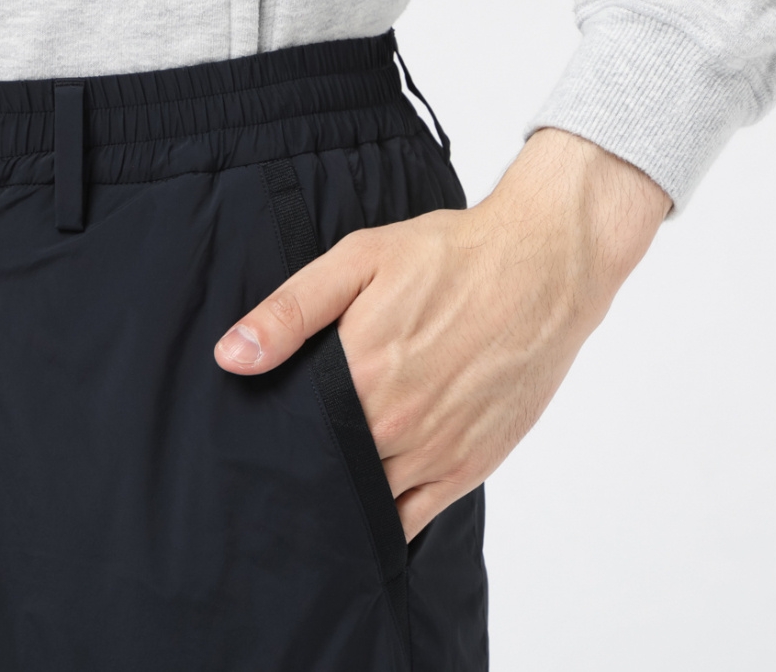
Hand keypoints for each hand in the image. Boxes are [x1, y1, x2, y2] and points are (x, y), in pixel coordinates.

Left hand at [214, 127, 671, 541]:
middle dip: (304, 469)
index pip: (291, 438)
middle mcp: (396, 425)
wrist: (544, 265)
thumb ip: (292, 310)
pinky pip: (414, 519)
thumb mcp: (362, 258)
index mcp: (360, 375)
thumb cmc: (454, 256)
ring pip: (367, 500)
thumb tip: (231, 357)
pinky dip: (387, 519)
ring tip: (325, 478)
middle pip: (327, 473)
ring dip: (342, 494)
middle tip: (287, 461)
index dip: (270, 443)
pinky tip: (369, 504)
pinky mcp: (472, 464)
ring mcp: (437, 451)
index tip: (257, 442)